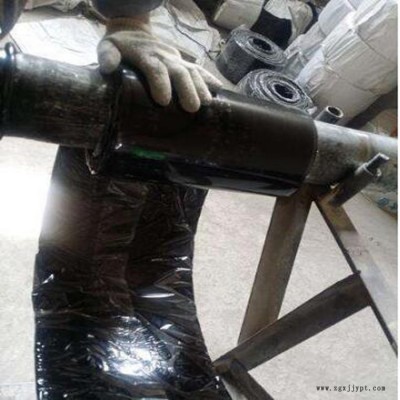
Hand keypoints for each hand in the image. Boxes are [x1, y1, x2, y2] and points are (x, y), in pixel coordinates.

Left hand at [97, 16, 221, 112]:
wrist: (134, 30)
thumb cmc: (120, 45)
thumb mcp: (108, 47)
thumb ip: (107, 56)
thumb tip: (108, 68)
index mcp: (145, 54)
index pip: (154, 68)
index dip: (160, 83)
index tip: (164, 101)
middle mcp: (164, 56)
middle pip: (178, 72)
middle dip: (186, 89)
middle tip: (192, 108)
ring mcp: (176, 58)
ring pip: (192, 71)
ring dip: (201, 86)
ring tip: (207, 103)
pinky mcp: (183, 61)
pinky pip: (199, 69)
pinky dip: (209, 78)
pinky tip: (219, 89)